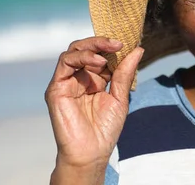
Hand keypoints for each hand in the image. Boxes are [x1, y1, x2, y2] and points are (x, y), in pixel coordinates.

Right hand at [45, 37, 142, 171]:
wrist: (91, 152)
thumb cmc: (104, 130)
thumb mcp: (120, 97)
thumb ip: (124, 73)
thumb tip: (138, 50)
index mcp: (94, 80)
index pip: (99, 54)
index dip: (111, 47)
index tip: (127, 43)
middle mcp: (78, 78)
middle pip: (84, 48)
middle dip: (101, 42)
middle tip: (118, 43)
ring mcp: (66, 82)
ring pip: (73, 51)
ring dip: (92, 47)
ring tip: (109, 52)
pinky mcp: (56, 88)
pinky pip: (64, 63)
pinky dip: (81, 57)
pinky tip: (98, 62)